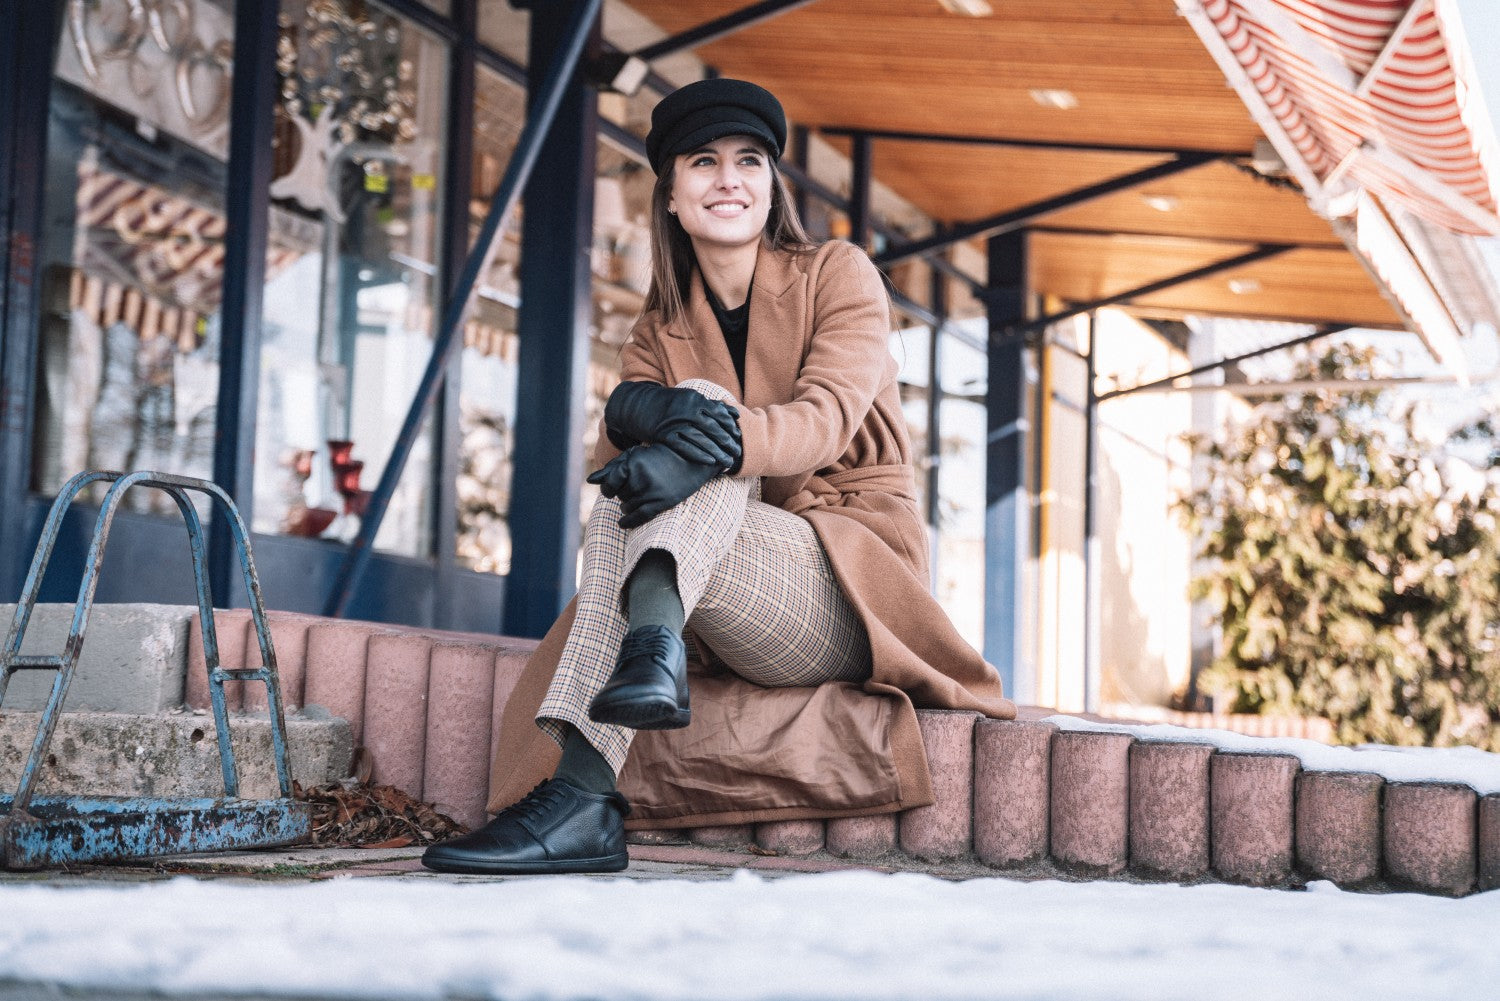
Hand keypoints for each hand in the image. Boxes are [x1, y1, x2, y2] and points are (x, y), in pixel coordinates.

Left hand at [587, 445, 719, 528]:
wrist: (687, 460)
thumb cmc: (656, 457)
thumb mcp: (633, 457)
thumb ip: (611, 468)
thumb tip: (590, 480)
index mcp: (631, 465)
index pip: (608, 486)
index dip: (609, 489)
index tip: (613, 489)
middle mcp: (639, 479)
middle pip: (619, 496)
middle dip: (623, 494)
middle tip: (636, 487)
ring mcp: (651, 492)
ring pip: (627, 507)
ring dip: (628, 506)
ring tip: (639, 497)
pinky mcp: (661, 503)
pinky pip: (639, 517)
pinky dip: (629, 522)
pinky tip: (622, 523)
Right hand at [604, 382, 740, 469]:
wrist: (638, 405)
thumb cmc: (669, 404)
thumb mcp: (689, 399)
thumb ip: (712, 406)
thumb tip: (734, 413)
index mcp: (694, 399)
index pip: (718, 414)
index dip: (729, 427)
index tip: (739, 438)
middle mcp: (686, 409)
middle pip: (712, 427)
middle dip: (726, 441)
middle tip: (737, 453)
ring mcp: (675, 422)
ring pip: (700, 439)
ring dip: (716, 451)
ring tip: (727, 461)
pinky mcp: (664, 434)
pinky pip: (684, 446)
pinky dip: (698, 454)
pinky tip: (710, 462)